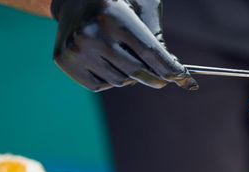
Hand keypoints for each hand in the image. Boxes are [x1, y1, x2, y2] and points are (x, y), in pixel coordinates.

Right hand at [50, 0, 197, 91]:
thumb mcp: (141, 6)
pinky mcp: (64, 60)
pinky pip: (100, 85)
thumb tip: (173, 73)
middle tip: (165, 77)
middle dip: (155, 76)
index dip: (171, 69)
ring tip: (124, 55)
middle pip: (136, 72)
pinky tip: (106, 60)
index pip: (150, 52)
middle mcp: (91, 32)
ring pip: (119, 81)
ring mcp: (75, 48)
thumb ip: (156, 36)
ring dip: (130, 75)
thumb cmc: (117, 0)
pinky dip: (109, 79)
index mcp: (113, 14)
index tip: (185, 79)